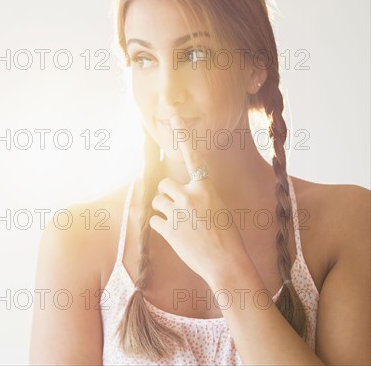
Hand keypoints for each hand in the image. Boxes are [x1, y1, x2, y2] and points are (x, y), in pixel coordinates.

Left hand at [149, 117, 251, 286]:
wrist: (227, 263)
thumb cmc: (226, 237)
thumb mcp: (219, 209)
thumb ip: (200, 197)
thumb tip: (182, 194)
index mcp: (206, 188)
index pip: (193, 156)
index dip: (182, 135)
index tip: (173, 116)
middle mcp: (190, 196)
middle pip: (164, 183)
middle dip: (166, 193)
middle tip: (175, 206)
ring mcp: (177, 212)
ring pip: (157, 200)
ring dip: (162, 209)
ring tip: (177, 222)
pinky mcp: (168, 229)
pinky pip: (154, 220)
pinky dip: (160, 226)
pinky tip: (175, 236)